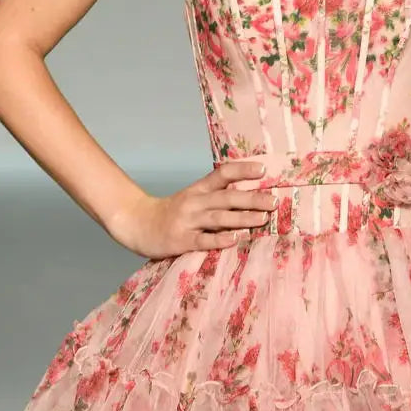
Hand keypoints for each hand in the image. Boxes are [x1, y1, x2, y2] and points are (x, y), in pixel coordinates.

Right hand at [109, 161, 277, 257]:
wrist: (136, 223)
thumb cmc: (172, 212)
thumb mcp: (193, 196)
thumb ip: (216, 194)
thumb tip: (250, 191)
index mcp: (199, 189)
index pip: (222, 174)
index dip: (242, 170)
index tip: (263, 170)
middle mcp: (195, 202)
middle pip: (226, 197)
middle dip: (252, 198)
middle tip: (274, 201)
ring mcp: (187, 221)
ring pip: (218, 218)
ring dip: (242, 218)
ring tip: (263, 219)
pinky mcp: (181, 240)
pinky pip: (203, 240)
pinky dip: (219, 240)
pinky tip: (235, 239)